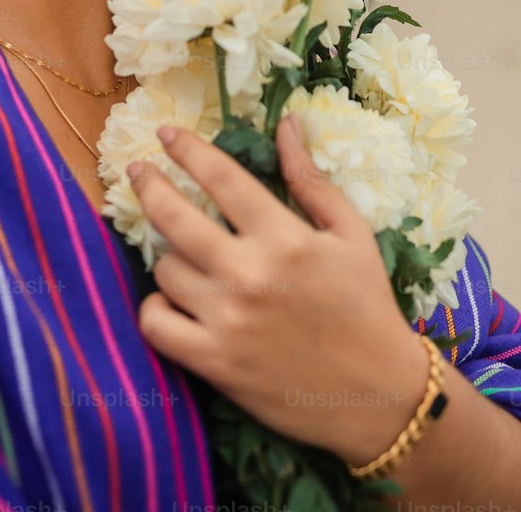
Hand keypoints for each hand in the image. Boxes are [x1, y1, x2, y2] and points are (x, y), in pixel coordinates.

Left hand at [126, 113, 431, 466]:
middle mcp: (250, 274)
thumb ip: (310, 179)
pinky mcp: (215, 364)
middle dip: (149, 185)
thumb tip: (286, 123)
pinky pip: (156, 325)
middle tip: (139, 172)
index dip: (187, 150)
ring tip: (183, 256)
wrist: (381, 398)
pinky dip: (156, 310)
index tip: (165, 134)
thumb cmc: (367, 307)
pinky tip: (171, 302)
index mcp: (284, 236)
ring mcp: (228, 321)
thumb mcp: (350, 234)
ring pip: (164, 270)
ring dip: (168, 258)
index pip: (221, 177)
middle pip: (173, 217)